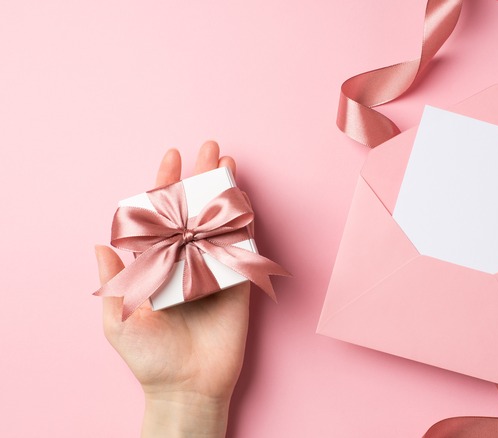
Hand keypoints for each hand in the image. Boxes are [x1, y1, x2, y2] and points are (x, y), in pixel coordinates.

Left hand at [95, 141, 246, 437]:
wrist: (187, 386)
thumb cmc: (149, 357)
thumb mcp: (118, 321)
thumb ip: (113, 281)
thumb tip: (100, 244)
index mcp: (156, 264)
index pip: (161, 216)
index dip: (165, 185)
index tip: (171, 157)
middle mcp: (186, 261)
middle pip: (194, 210)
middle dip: (201, 177)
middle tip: (210, 147)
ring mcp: (213, 270)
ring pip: (219, 222)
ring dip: (224, 193)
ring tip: (228, 163)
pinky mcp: (238, 283)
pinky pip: (242, 248)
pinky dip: (244, 224)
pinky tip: (245, 201)